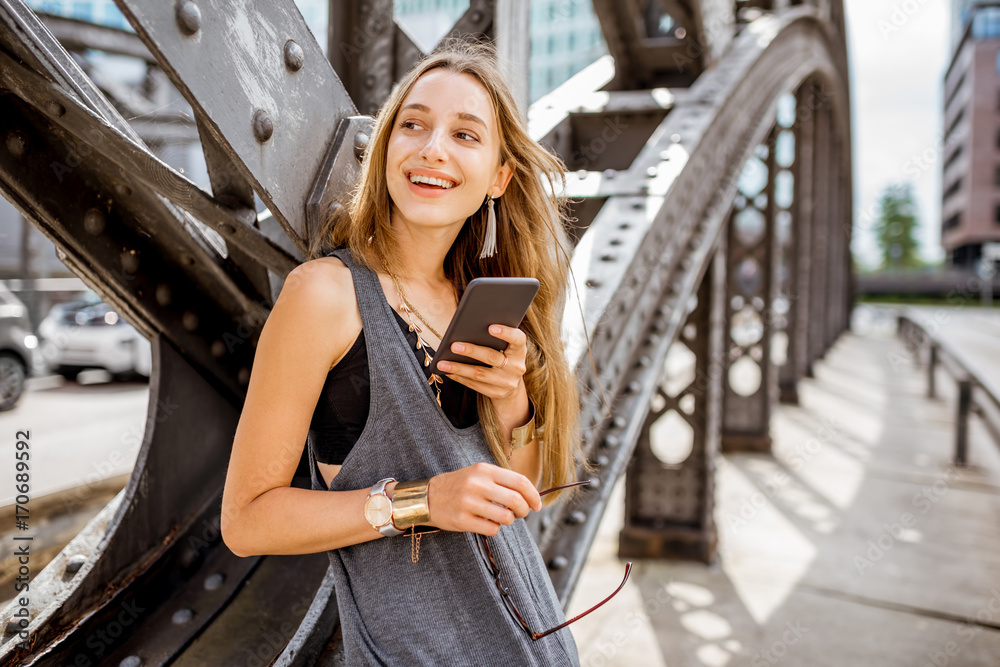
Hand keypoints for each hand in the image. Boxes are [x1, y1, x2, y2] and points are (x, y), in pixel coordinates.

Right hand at [427, 462, 542, 535]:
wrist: (427, 497)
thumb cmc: (460, 486)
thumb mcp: (479, 474)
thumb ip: (503, 481)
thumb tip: (531, 496)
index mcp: (484, 470)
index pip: (520, 482)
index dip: (534, 495)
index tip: (537, 505)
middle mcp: (477, 484)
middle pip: (516, 500)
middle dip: (524, 511)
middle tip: (521, 514)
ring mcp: (468, 502)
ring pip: (506, 517)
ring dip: (509, 521)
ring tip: (501, 518)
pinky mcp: (462, 520)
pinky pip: (492, 529)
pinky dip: (495, 529)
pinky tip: (486, 523)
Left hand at [436, 324, 526, 401]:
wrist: (510, 384)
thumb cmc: (503, 357)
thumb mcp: (505, 347)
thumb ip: (494, 338)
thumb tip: (466, 328)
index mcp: (519, 350)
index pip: (517, 339)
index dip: (506, 333)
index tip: (490, 327)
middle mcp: (516, 367)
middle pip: (492, 357)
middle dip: (471, 351)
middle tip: (453, 346)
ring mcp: (507, 382)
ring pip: (480, 374)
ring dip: (459, 368)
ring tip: (442, 363)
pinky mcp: (497, 393)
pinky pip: (475, 385)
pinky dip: (460, 378)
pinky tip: (448, 372)